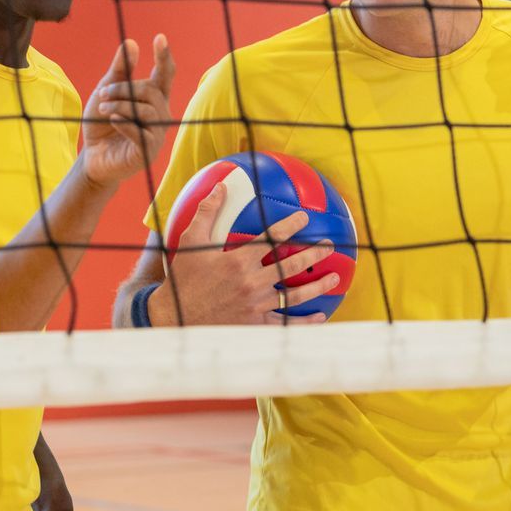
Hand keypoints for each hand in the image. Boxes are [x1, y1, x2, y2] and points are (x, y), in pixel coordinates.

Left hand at [81, 36, 177, 188]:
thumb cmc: (101, 124)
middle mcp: (160, 115)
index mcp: (153, 99)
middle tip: (103, 92)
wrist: (92, 157)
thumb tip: (131, 43)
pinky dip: (123, 122)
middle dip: (124, 88)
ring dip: (120, 105)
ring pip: (146, 110)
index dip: (164, 57)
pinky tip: (111, 120)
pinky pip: (140, 132)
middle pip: (151, 91)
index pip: (164, 75)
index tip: (159, 38)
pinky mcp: (148, 152)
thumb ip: (119, 71)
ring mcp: (156, 134)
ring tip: (103, 108)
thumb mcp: (106, 93)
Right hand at [154, 185, 338, 324]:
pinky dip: (304, 322)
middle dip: (314, 253)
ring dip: (317, 285)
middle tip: (330, 245)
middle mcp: (251, 282)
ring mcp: (255, 305)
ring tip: (335, 277)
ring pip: (294, 294)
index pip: (271, 239)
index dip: (290, 226)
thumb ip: (207, 212)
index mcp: (238, 260)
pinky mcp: (255, 324)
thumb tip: (220, 186)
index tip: (305, 218)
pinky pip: (285, 323)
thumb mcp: (189, 242)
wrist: (175, 318)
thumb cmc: (183, 279)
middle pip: (290, 265)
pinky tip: (320, 317)